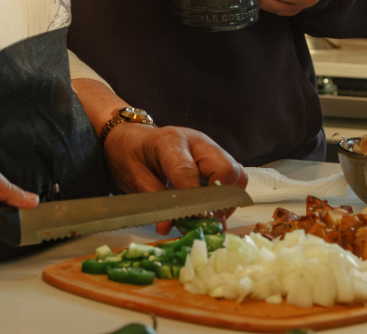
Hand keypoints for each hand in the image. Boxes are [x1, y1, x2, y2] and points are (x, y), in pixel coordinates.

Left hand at [101, 123, 247, 233]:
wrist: (132, 139)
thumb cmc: (130, 155)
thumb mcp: (133, 178)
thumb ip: (154, 202)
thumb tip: (168, 227)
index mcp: (170, 141)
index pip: (188, 172)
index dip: (194, 200)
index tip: (196, 222)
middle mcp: (196, 142)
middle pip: (225, 168)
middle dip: (220, 200)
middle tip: (206, 222)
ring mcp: (209, 149)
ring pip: (236, 173)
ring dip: (228, 200)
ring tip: (210, 217)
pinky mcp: (216, 159)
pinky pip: (234, 177)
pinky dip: (229, 196)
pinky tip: (212, 208)